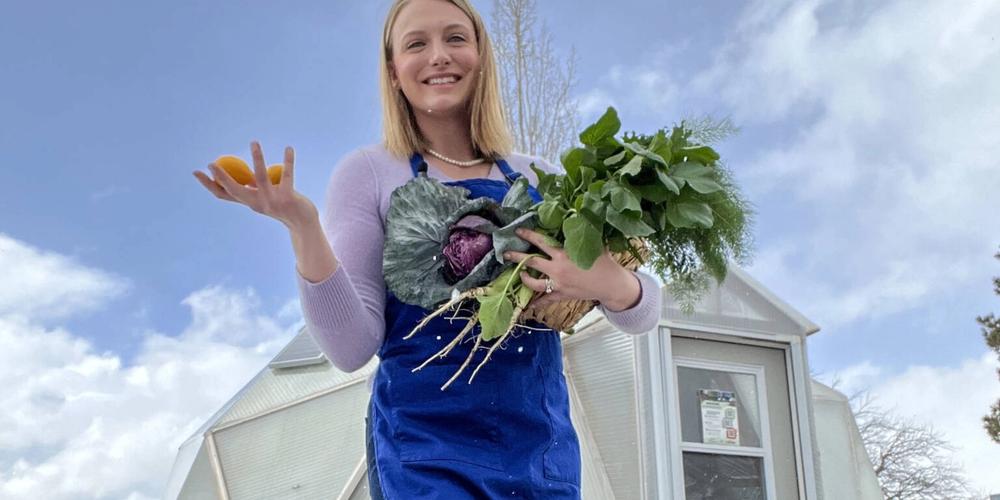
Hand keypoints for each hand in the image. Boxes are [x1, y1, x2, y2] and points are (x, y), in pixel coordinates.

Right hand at [192, 141, 317, 228]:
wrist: (303, 223)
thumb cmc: (282, 206)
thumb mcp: (264, 198)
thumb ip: (252, 189)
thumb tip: (241, 174)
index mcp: (249, 201)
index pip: (223, 194)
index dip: (208, 184)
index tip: (196, 172)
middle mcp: (257, 203)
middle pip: (235, 190)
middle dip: (222, 178)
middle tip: (212, 164)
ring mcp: (272, 201)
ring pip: (261, 177)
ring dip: (257, 158)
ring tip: (254, 142)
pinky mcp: (288, 198)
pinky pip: (287, 176)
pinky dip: (288, 161)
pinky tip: (289, 148)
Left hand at [503, 227, 637, 311]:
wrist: (611, 284)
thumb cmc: (604, 262)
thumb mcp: (593, 244)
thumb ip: (580, 234)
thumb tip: (576, 217)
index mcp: (563, 254)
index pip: (541, 243)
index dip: (528, 235)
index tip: (518, 231)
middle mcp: (557, 269)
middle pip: (531, 262)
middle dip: (516, 257)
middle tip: (506, 253)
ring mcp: (558, 284)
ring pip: (534, 283)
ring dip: (524, 278)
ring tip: (519, 273)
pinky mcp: (562, 295)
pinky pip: (546, 300)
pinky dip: (536, 303)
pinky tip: (528, 306)